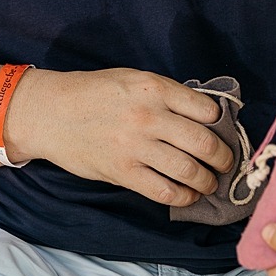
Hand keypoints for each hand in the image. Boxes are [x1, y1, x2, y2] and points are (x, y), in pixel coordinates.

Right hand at [3, 67, 231, 206]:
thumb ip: (166, 94)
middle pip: (205, 143)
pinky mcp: (123, 171)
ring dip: (207, 181)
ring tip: (209, 182)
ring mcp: (136, 146)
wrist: (50, 112)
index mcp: (153, 88)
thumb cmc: (93, 93)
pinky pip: (165, 191)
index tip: (222, 132)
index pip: (206, 110)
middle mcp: (149, 116)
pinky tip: (187, 194)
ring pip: (190, 171)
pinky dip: (184, 196)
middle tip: (225, 162)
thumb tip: (203, 116)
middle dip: (223, 157)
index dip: (221, 124)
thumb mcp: (132, 79)